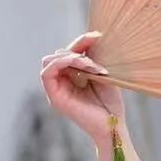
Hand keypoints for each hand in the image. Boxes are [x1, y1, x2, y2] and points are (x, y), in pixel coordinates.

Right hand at [40, 29, 124, 150]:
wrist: (114, 125)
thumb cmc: (110, 103)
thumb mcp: (102, 73)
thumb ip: (93, 57)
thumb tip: (92, 35)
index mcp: (70, 76)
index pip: (66, 51)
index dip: (80, 41)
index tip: (98, 37)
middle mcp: (61, 82)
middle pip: (57, 53)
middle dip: (76, 49)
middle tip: (96, 59)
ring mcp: (56, 90)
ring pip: (50, 60)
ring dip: (72, 57)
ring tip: (92, 66)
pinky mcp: (54, 97)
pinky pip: (47, 72)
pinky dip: (63, 63)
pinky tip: (83, 65)